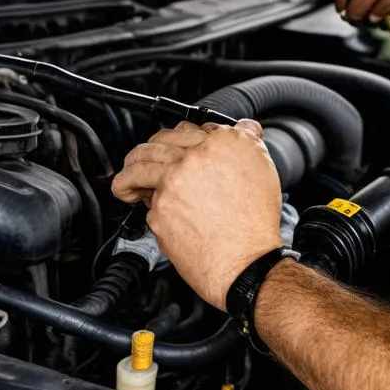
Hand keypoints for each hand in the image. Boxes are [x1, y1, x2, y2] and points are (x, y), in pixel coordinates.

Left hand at [112, 120, 282, 309]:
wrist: (246, 260)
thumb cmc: (255, 221)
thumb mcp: (263, 170)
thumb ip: (246, 143)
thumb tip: (241, 128)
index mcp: (226, 143)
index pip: (191, 128)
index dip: (182, 138)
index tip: (179, 148)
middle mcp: (198, 156)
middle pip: (160, 140)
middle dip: (149, 148)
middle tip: (143, 159)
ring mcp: (175, 181)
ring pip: (139, 162)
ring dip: (129, 169)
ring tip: (126, 179)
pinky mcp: (159, 208)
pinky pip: (143, 198)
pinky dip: (138, 200)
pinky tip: (138, 204)